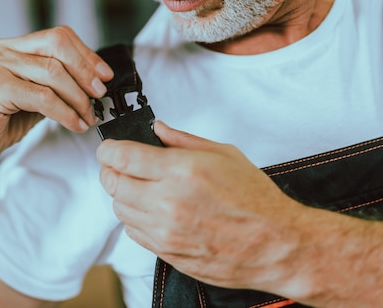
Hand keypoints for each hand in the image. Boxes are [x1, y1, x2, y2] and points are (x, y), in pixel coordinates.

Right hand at [0, 26, 112, 172]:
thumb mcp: (34, 96)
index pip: (58, 37)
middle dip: (85, 71)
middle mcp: (2, 50)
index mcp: (12, 46)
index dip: (86, 54)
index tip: (104, 75)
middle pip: (57, 45)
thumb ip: (56, 82)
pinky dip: (65, 113)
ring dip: (78, 98)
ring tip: (88, 116)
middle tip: (100, 94)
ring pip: (53, 73)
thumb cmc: (0, 122)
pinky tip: (74, 124)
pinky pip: (43, 97)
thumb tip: (94, 81)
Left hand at [97, 121, 303, 289]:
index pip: (122, 157)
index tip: (108, 147)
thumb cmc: (255, 200)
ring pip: (120, 209)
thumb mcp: (224, 154)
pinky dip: (134, 218)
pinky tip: (151, 209)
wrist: (275, 244)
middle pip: (113, 184)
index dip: (108, 149)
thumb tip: (158, 130)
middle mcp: (168, 203)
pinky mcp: (167, 252)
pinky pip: (133, 232)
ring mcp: (165, 231)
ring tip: (140, 186)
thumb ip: (183, 140)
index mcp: (182, 172)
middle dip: (110, 170)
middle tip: (119, 164)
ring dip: (122, 194)